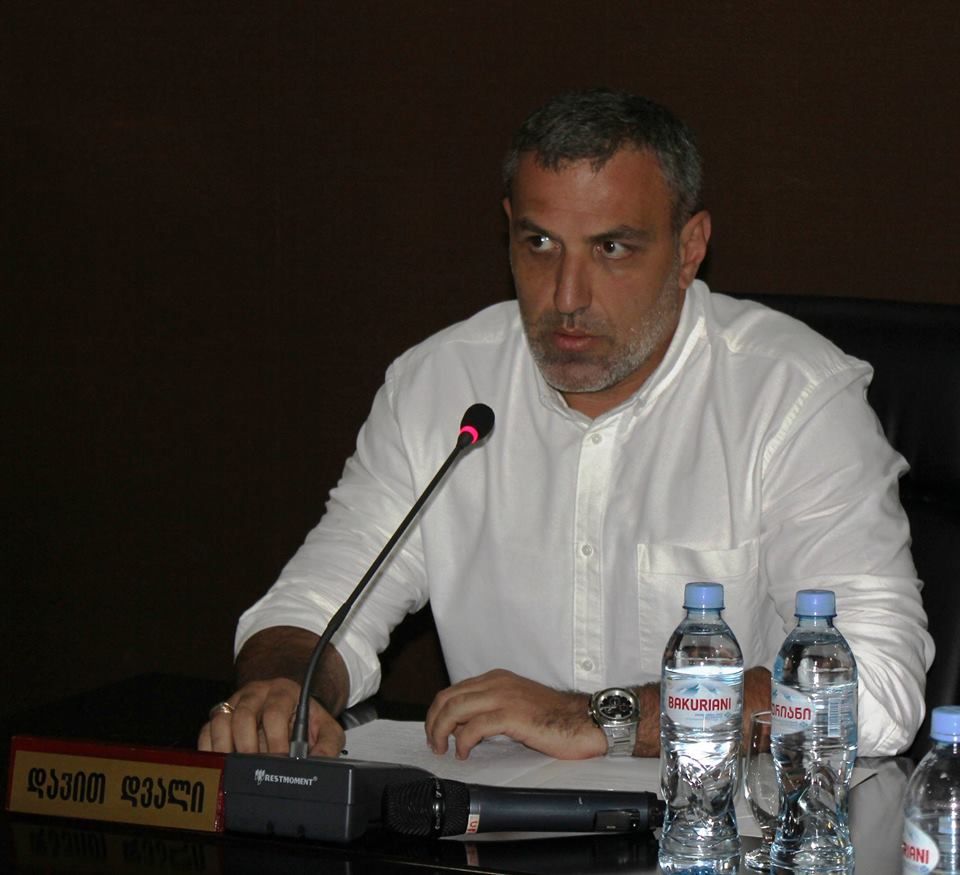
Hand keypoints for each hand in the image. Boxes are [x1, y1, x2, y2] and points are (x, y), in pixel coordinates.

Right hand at [197, 677, 344, 756]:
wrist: (290, 705)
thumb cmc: (307, 720)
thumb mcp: (325, 729)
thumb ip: (328, 745)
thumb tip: (320, 764)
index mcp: (284, 692)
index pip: (275, 711)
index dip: (276, 739)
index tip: (279, 760)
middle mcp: (258, 692)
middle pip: (244, 715)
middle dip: (249, 746)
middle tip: (256, 768)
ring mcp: (236, 702)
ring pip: (222, 719)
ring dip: (227, 747)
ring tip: (237, 768)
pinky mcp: (221, 715)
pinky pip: (207, 729)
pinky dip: (210, 749)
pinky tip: (220, 765)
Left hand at [424, 669, 606, 760]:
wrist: (583, 720)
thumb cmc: (553, 718)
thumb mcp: (515, 706)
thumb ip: (489, 710)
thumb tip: (461, 726)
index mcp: (496, 678)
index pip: (453, 690)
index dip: (438, 712)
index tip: (436, 732)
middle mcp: (496, 682)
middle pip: (448, 698)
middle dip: (434, 722)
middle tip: (435, 744)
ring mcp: (503, 696)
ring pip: (455, 709)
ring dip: (442, 731)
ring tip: (444, 750)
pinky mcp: (511, 715)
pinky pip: (474, 727)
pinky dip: (463, 742)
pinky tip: (465, 753)